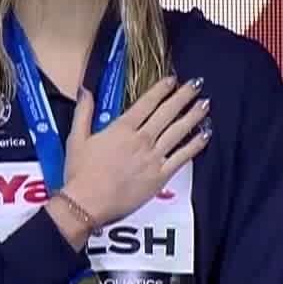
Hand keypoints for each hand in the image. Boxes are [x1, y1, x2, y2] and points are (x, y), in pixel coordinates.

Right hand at [61, 76, 211, 226]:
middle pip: (167, 113)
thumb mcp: (76, 138)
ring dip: (193, 116)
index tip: (173, 79)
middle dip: (183, 96)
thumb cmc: (80, 173)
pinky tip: (206, 134)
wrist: (87, 204)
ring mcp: (153, 157)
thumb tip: (86, 89)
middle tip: (197, 84)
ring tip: (205, 104)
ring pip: (178, 131)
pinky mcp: (160, 176)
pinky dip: (196, 145)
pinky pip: (182, 157)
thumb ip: (84, 112)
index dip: (161, 89)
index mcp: (122, 128)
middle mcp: (141, 139)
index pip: (147, 103)